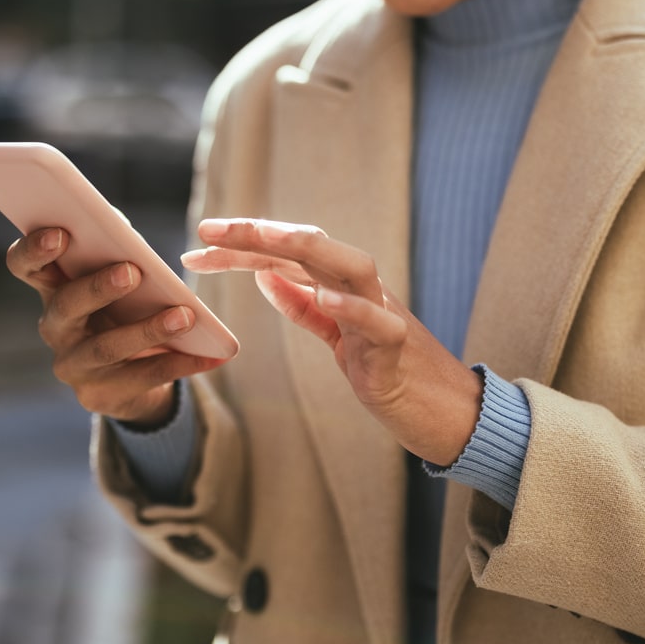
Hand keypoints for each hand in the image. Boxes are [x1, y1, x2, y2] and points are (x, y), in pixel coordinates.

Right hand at [6, 227, 225, 425]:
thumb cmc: (124, 309)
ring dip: (148, 329)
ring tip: (185, 316)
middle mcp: (55, 328)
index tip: (61, 233)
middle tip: (132, 271)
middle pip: (66, 305)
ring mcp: (73, 366)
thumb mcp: (117, 281)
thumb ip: (115, 251)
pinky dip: (179, 363)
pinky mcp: (98, 397)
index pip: (24, 265)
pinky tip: (206, 356)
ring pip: (107, 347)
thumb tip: (121, 227)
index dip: (34, 249)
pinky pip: (141, 377)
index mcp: (52, 289)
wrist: (130, 378)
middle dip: (98, 287)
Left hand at [182, 218, 481, 465]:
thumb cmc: (390, 373)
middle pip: (311, 246)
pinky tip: (324, 295)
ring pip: (351, 265)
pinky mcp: (398, 351)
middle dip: (258, 232)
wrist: (447, 414)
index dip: (241, 246)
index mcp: (343, 288)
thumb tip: (266, 276)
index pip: (287, 253)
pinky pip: (378, 323)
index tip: (196, 244)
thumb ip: (305, 306)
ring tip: (261, 236)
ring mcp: (385, 315)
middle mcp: (364, 291)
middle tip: (207, 229)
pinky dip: (352, 306)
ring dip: (305, 246)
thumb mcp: (338, 338)